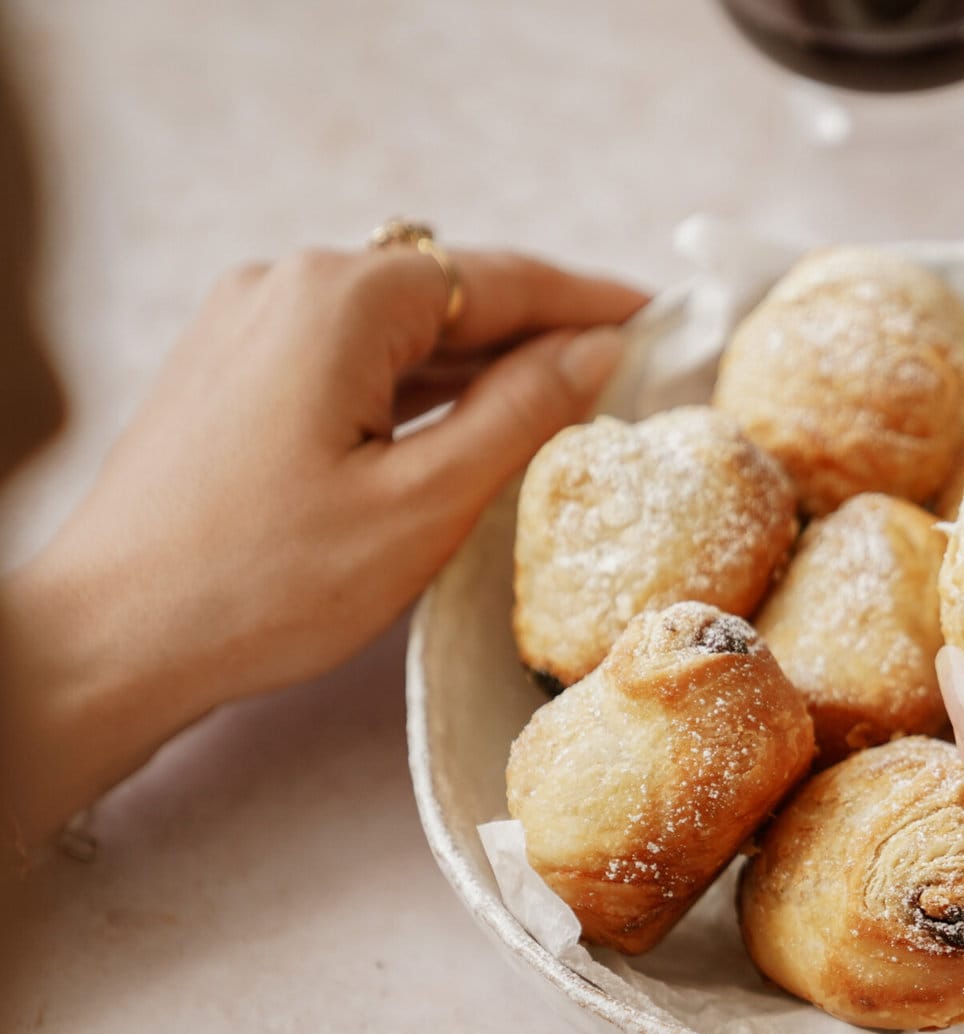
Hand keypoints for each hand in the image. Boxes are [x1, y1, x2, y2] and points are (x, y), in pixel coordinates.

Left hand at [0, 244, 646, 859]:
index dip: (589, 298)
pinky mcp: (229, 369)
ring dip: (479, 354)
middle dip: (538, 325)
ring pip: (399, 323)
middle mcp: (286, 286)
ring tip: (563, 392)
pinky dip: (418, 377)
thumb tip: (598, 348)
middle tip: (628, 361)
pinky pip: (350, 351)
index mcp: (341, 302)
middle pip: (447, 290)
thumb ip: (522, 412)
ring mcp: (248, 323)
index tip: (664, 314)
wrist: (111, 638)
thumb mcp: (424, 502)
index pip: (498, 279)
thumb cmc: (265, 583)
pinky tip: (464, 415)